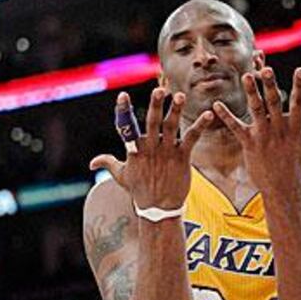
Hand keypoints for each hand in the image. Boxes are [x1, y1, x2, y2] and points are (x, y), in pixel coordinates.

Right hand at [89, 88, 212, 208]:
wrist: (159, 209)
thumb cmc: (140, 190)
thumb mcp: (121, 176)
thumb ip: (108, 163)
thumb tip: (91, 162)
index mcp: (135, 149)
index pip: (126, 126)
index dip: (123, 110)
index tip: (122, 95)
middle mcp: (151, 148)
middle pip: (152, 122)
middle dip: (155, 106)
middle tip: (159, 90)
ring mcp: (167, 152)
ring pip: (172, 127)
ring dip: (176, 111)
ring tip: (180, 96)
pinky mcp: (182, 157)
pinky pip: (192, 138)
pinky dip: (200, 126)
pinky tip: (209, 115)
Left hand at [212, 66, 300, 197]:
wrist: (284, 191)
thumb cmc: (299, 170)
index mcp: (295, 128)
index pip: (299, 103)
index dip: (300, 86)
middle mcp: (279, 130)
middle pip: (275, 102)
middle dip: (271, 85)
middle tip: (266, 69)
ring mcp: (264, 136)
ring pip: (256, 110)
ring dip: (251, 92)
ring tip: (246, 76)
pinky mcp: (249, 144)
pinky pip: (236, 127)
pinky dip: (225, 116)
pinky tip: (216, 105)